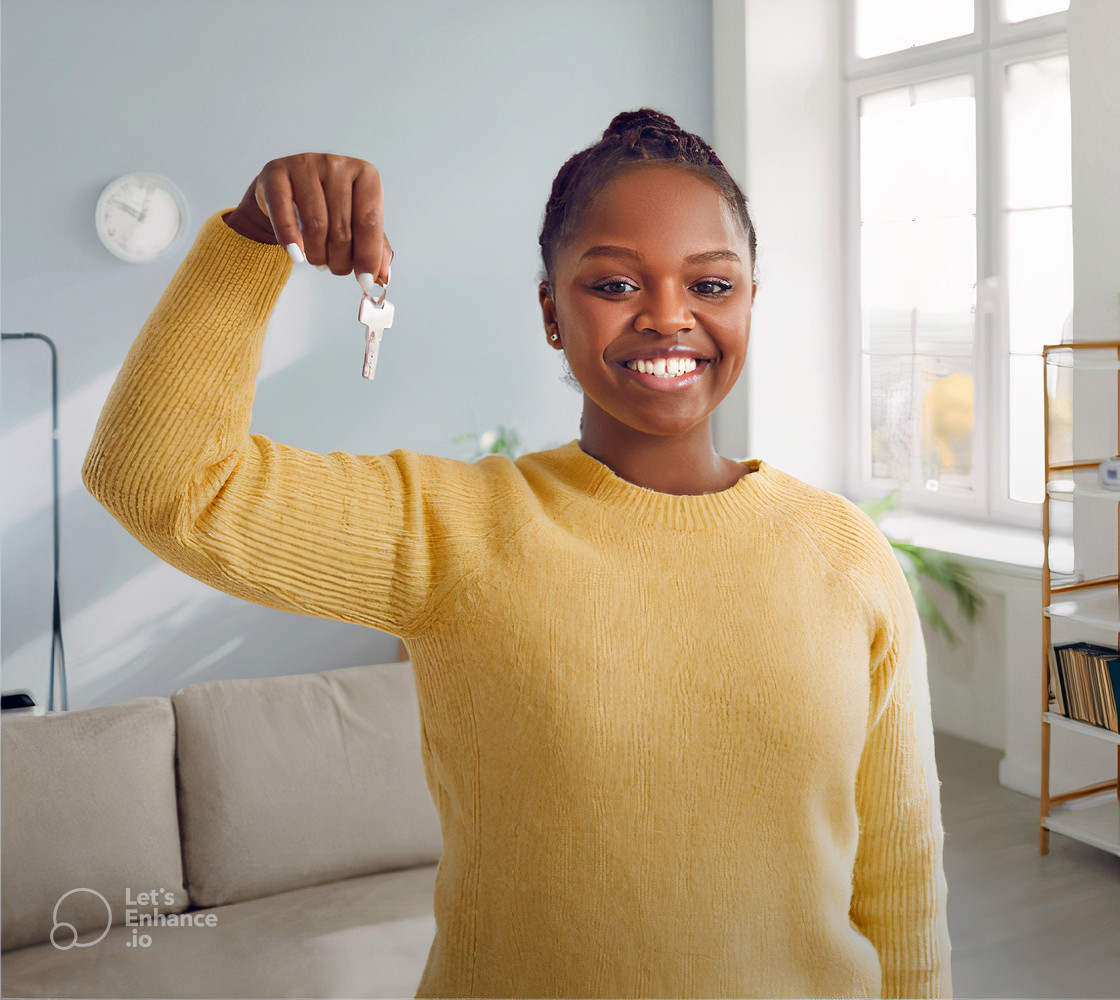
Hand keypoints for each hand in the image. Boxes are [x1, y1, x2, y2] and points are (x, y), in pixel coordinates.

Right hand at [224, 153, 392, 287]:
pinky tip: (296, 255)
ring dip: (318, 254)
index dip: (368, 255)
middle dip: (341, 259)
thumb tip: (383, 277)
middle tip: (336, 269)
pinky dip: (290, 239)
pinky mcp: (276, 172)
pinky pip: (284, 213)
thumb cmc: (329, 205)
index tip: (365, 281)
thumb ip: (375, 247)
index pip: (369, 221)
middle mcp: (336, 164)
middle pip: (342, 227)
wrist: (287, 188)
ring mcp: (305, 164)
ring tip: (318, 261)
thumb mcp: (356, 222)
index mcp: (365, 173)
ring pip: (316, 224)